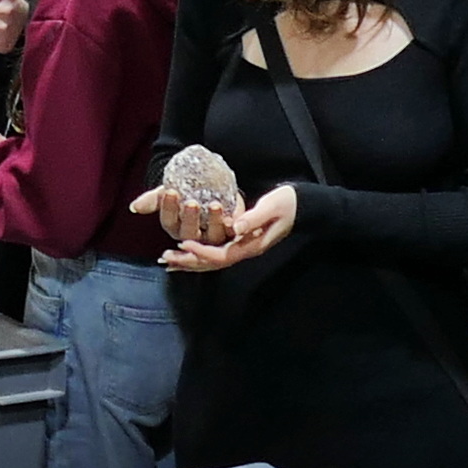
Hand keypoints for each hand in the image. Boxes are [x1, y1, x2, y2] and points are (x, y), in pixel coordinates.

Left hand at [160, 188, 297, 271]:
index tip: (184, 243)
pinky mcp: (241, 242)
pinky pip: (216, 253)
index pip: (222, 255)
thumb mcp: (271, 207)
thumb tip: (234, 227)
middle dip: (189, 261)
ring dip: (191, 261)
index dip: (202, 251)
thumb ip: (253, 218)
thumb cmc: (287, 204)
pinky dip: (199, 254)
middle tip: (166, 257)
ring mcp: (243, 248)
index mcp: (252, 245)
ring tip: (168, 259)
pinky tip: (186, 251)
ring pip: (213, 261)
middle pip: (213, 263)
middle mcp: (245, 250)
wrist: (301, 206)